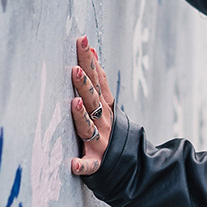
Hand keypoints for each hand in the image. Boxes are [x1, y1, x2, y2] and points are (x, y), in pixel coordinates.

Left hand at [69, 36, 115, 175]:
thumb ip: (98, 79)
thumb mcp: (107, 103)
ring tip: (74, 103)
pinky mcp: (96, 163)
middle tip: (75, 69)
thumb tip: (91, 49)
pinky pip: (89, 166)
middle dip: (85, 84)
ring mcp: (99, 142)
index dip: (90, 61)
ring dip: (81, 116)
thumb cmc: (109, 129)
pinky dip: (82, 165)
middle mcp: (103, 121)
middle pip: (93, 99)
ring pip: (88, 127)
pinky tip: (73, 165)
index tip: (82, 41)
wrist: (132, 164)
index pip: (97, 79)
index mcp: (104, 106)